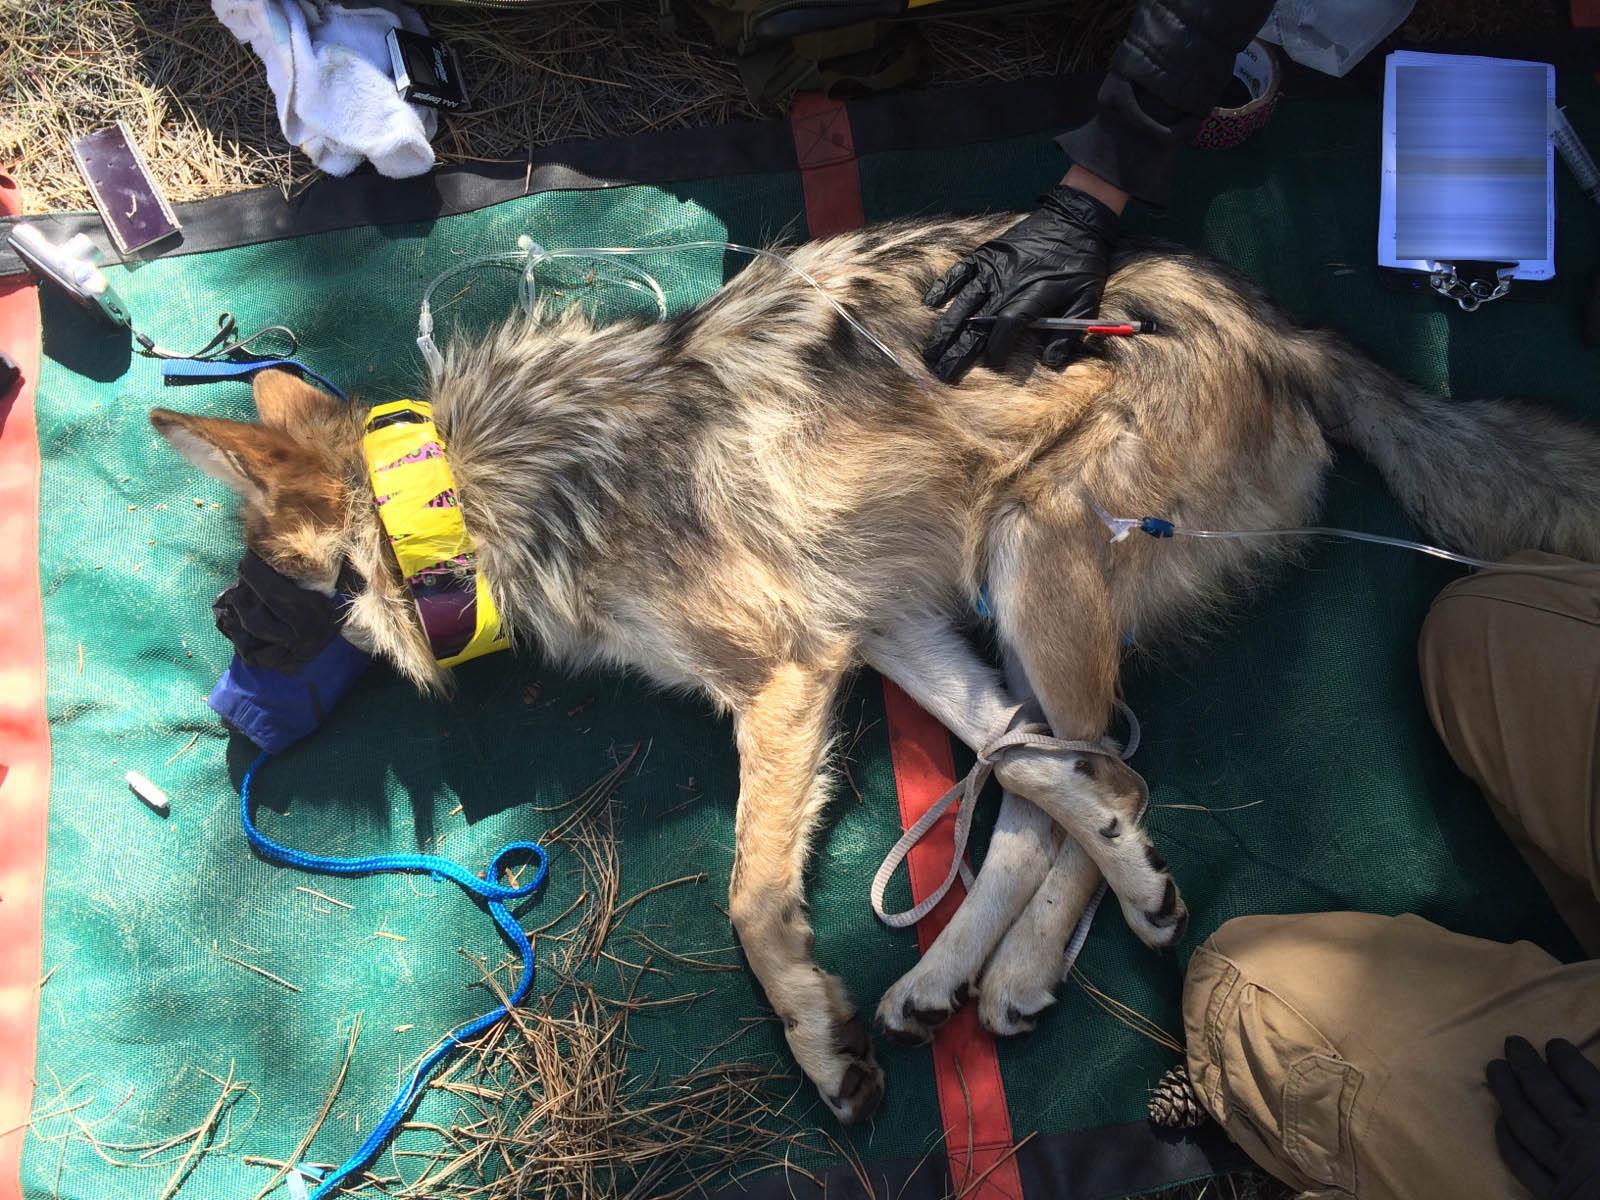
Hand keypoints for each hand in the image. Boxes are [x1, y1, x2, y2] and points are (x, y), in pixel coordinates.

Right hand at [922, 181, 1120, 381]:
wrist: (1073, 220)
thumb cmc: (1081, 263)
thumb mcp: (1086, 300)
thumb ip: (1068, 334)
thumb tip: (1052, 363)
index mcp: (1031, 298)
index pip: (1005, 329)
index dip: (996, 350)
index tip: (990, 365)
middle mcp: (1006, 286)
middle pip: (976, 325)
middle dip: (957, 352)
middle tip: (940, 373)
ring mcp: (991, 270)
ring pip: (963, 304)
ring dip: (945, 329)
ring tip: (930, 352)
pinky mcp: (985, 255)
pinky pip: (959, 272)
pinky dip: (943, 287)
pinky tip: (930, 304)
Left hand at [1487, 1036, 1599, 1198]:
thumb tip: (1596, 1074)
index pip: (1578, 1074)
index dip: (1562, 1055)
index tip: (1553, 1045)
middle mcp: (1583, 1138)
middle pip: (1543, 1092)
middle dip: (1525, 1063)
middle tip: (1511, 1044)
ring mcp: (1564, 1167)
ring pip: (1524, 1122)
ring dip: (1506, 1092)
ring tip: (1495, 1069)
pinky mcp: (1552, 1196)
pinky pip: (1521, 1162)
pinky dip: (1507, 1139)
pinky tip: (1502, 1120)